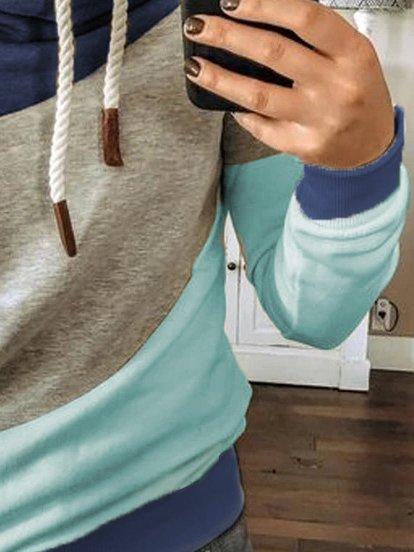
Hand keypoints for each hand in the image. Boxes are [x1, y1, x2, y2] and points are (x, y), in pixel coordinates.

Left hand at [183, 0, 394, 168]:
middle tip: (198, 29)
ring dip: (220, 79)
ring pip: (259, 95)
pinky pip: (263, 128)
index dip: (263, 6)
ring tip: (196, 67)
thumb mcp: (349, 56)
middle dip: (227, 36)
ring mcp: (320, 119)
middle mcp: (337, 86)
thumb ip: (312, 40)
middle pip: (273, 53)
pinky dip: (241, 114)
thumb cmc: (357, 93)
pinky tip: (228, 104)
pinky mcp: (304, 146)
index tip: (231, 2)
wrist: (371, 147)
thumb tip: (256, 22)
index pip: (304, 18)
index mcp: (352, 53)